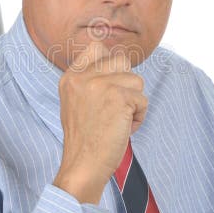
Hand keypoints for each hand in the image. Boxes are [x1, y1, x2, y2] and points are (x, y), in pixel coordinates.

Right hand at [52, 39, 147, 203]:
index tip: (111, 84)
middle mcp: (83, 76)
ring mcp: (100, 85)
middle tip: (115, 106)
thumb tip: (118, 62)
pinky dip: (138, 117)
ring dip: (134, 102)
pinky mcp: (118, 97)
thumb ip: (90, 80)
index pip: (97, 47)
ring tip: (117, 120)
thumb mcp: (76, 102)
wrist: (83, 165)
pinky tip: (122, 129)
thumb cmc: (85, 139)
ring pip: (136, 80)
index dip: (111, 63)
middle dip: (127, 83)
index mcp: (71, 77)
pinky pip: (143, 100)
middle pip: (122, 60)